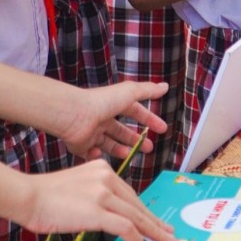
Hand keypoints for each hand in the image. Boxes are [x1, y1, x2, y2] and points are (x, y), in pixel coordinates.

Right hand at [24, 159, 174, 240]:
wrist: (30, 196)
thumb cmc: (48, 196)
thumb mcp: (79, 186)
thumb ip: (97, 195)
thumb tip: (113, 217)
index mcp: (103, 169)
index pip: (130, 193)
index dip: (144, 210)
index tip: (156, 221)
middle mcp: (107, 177)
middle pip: (137, 204)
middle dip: (154, 221)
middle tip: (170, 233)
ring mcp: (103, 193)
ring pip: (136, 215)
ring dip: (153, 231)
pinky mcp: (97, 211)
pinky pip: (125, 227)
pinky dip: (136, 239)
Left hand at [53, 79, 168, 161]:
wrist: (75, 115)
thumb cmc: (102, 102)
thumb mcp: (129, 93)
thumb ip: (147, 90)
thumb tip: (165, 86)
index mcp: (114, 104)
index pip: (135, 111)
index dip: (149, 119)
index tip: (162, 129)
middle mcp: (103, 117)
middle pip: (122, 131)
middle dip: (135, 139)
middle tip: (149, 148)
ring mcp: (92, 132)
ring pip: (108, 144)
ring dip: (120, 149)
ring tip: (129, 154)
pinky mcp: (81, 145)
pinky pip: (90, 153)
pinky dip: (96, 155)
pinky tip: (100, 153)